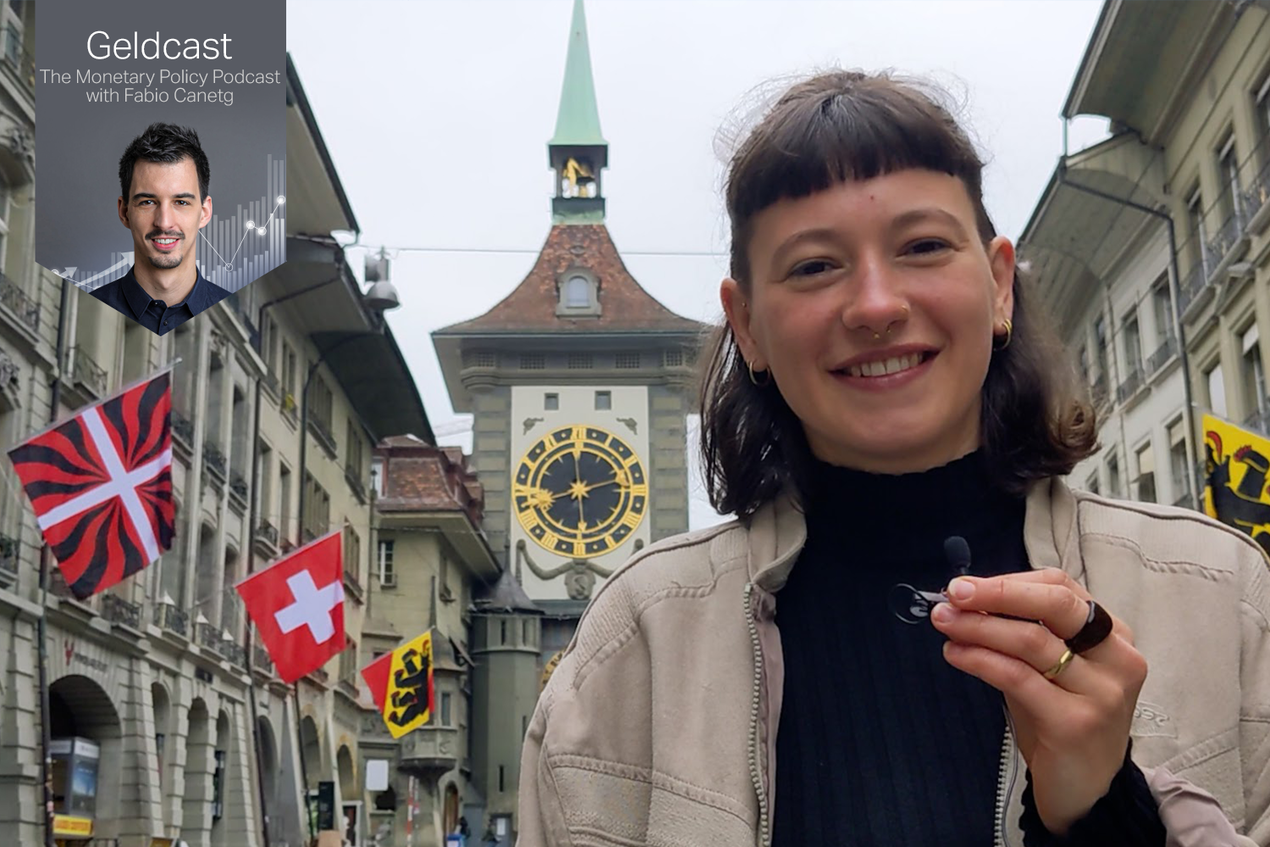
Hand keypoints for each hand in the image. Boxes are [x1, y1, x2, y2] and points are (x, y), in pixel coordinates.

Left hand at [929, 568, 1146, 834]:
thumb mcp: (1046, 668)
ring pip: (1032, 640)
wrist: (1085, 791)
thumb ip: (1019, 632)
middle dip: (998, 593)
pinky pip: (1018, 677)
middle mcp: (1118, 658)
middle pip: (1056, 605)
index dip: (1010, 582)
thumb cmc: (1060, 720)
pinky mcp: (1077, 722)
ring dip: (979, 626)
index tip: (965, 585)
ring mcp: (1102, 692)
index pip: (1062, 588)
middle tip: (954, 592)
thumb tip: (966, 599)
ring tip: (944, 622)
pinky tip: (955, 654)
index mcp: (1115, 635)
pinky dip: (981, 659)